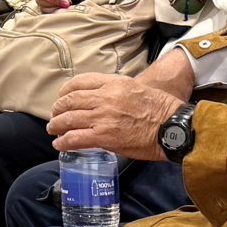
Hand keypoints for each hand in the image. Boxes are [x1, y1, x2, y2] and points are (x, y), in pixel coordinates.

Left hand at [47, 72, 182, 159]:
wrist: (173, 126)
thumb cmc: (161, 109)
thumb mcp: (136, 89)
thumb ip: (116, 91)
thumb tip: (101, 100)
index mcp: (113, 83)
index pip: (79, 82)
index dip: (66, 91)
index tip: (63, 96)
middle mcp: (105, 97)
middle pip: (70, 100)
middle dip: (58, 109)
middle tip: (55, 115)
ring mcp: (103, 117)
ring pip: (68, 119)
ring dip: (56, 125)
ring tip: (53, 129)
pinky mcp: (104, 136)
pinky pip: (75, 138)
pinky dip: (63, 141)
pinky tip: (60, 144)